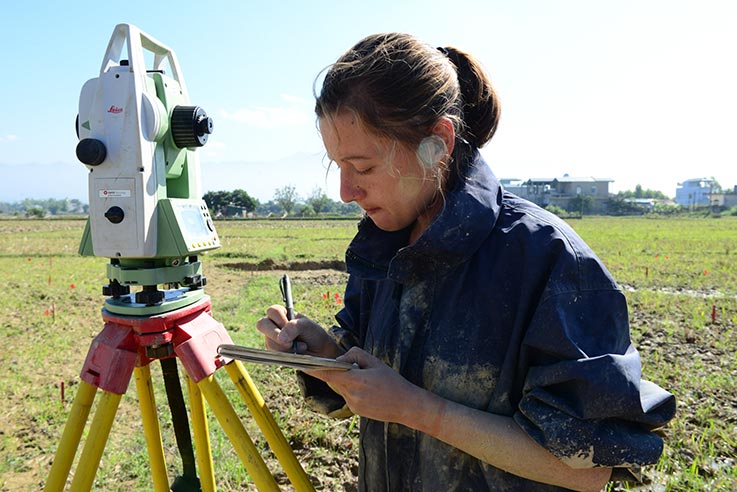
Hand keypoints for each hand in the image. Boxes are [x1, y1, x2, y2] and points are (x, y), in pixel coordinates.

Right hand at [256, 304, 342, 358]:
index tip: (289, 325)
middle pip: (262, 324)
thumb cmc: (314, 335)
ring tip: (301, 347)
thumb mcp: (307, 327)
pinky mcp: (274, 352)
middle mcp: (275, 325)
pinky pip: (274, 354)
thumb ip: (294, 327)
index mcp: (283, 314)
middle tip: (290, 342)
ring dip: (286, 347)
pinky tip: (296, 354)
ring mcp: (273, 339)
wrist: (321, 353)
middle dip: (275, 334)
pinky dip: (286, 355)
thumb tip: (280, 338)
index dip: (279, 319)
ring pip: (269, 342)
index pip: (272, 311)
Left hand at [308, 347, 430, 425]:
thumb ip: (355, 356)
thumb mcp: (375, 362)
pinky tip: (371, 391)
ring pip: (342, 387)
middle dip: (340, 372)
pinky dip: (354, 390)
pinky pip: (348, 396)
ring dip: (349, 381)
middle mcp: (351, 395)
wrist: (407, 406)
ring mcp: (352, 405)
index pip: (327, 374)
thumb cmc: (393, 382)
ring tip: (370, 382)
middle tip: (357, 368)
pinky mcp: (355, 411)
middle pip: (335, 379)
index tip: (300, 364)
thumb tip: (340, 360)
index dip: (313, 369)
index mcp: (355, 381)